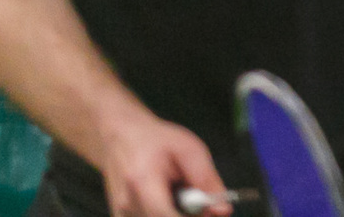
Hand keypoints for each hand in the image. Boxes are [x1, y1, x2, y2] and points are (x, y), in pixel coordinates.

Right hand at [96, 108, 228, 216]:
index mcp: (142, 182)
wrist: (119, 136)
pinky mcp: (119, 216)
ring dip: (174, 212)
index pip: (166, 216)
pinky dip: (162, 213)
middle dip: (186, 214)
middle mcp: (126, 203)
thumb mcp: (189, 150)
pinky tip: (163, 199)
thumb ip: (207, 180)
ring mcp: (120, 212)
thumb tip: (224, 210)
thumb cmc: (156, 140)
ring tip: (174, 192)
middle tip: (195, 198)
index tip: (207, 210)